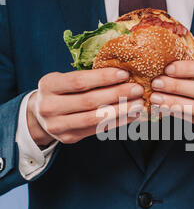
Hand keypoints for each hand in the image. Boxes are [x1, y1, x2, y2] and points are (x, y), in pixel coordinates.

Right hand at [27, 69, 144, 145]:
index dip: (103, 77)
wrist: (40, 116)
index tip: (124, 74)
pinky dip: (117, 122)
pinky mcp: (68, 138)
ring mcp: (58, 125)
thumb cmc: (60, 92)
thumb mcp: (63, 79)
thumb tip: (122, 71)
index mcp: (48, 85)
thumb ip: (86, 76)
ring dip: (120, 111)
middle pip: (89, 101)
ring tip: (139, 104)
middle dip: (117, 94)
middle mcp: (49, 107)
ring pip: (94, 118)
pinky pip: (97, 130)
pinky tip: (131, 116)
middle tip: (137, 89)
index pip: (79, 81)